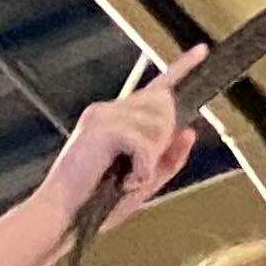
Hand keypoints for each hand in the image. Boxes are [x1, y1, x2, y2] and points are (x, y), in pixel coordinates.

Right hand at [40, 54, 203, 222]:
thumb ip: (167, 158)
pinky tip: (125, 181)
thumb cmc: (98, 203)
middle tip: (137, 172)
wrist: (63, 215)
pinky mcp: (102, 126)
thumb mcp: (144, 182)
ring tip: (126, 179)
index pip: (155, 88)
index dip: (181, 67)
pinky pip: (144, 143)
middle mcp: (108, 109)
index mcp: (117, 118)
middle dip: (162, 141)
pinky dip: (141, 168)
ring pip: (156, 125)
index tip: (202, 49)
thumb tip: (190, 130)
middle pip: (163, 107)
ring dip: (149, 159)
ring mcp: (103, 114)